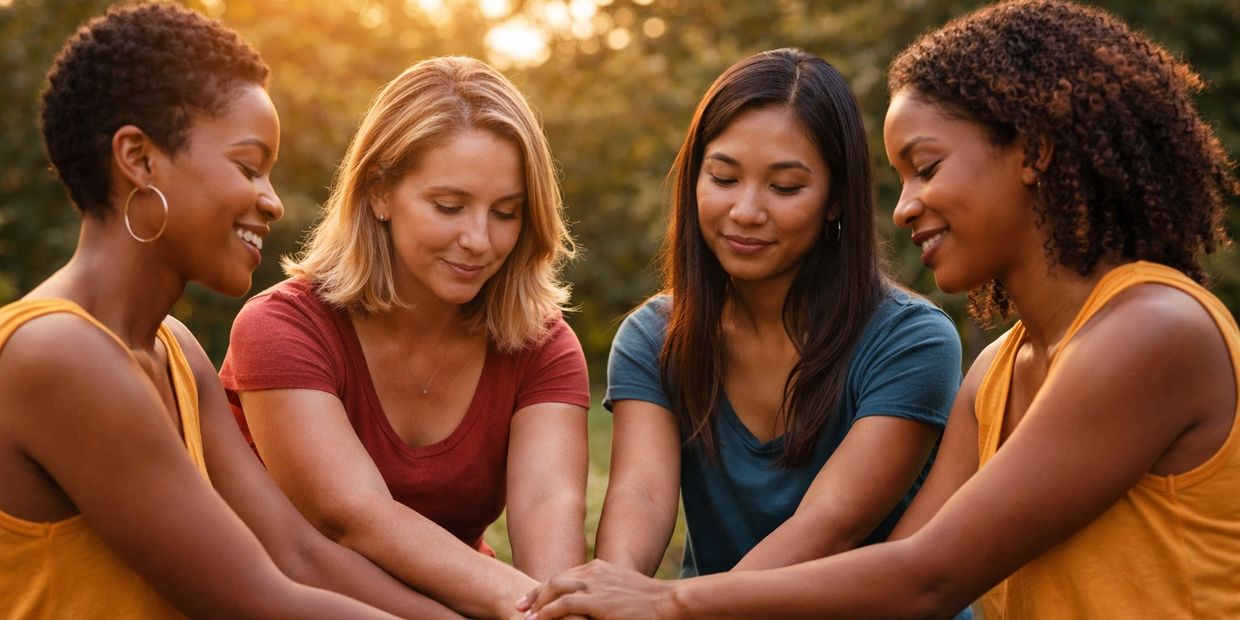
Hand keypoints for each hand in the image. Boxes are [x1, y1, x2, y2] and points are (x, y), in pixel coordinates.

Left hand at [515, 559, 677, 619]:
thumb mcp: (622, 590)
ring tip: (526, 617)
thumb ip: (604, 593)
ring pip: (555, 589)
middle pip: (556, 579)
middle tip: (520, 606)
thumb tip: (593, 605)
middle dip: (536, 593)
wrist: (667, 602)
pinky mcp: (597, 600)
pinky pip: (563, 605)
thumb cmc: (649, 602)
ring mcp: (595, 585)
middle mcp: (594, 572)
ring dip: (538, 603)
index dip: (547, 588)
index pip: (565, 576)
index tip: (533, 599)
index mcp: (599, 568)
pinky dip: (548, 612)